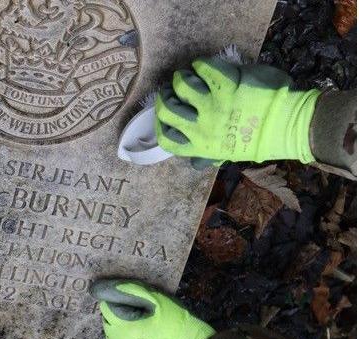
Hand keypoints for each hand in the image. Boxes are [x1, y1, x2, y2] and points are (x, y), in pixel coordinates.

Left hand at [90, 279, 213, 338]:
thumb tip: (100, 286)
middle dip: (120, 312)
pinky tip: (145, 338)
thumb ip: (128, 291)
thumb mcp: (156, 300)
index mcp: (120, 326)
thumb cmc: (176, 325)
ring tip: (146, 326)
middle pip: (108, 319)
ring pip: (113, 333)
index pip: (106, 304)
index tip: (137, 301)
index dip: (121, 298)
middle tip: (144, 313)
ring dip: (123, 326)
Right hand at [155, 57, 320, 164]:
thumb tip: (196, 162)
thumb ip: (210, 156)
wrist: (290, 127)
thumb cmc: (260, 141)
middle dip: (166, 96)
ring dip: (183, 77)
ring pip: (182, 84)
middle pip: (166, 109)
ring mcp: (214, 104)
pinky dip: (202, 64)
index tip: (166, 118)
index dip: (162, 125)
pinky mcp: (228, 83)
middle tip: (174, 91)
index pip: (167, 139)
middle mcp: (203, 126)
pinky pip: (204, 67)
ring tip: (190, 75)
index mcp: (201, 146)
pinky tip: (206, 66)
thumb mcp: (228, 154)